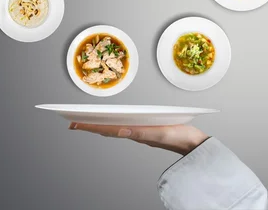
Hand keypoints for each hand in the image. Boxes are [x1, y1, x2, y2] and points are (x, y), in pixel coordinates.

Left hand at [69, 122, 209, 155]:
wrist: (195, 144)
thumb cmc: (181, 138)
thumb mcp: (161, 134)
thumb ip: (142, 133)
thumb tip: (120, 131)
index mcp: (136, 133)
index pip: (108, 130)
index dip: (91, 126)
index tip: (74, 123)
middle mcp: (136, 134)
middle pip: (108, 129)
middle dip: (90, 125)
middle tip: (72, 122)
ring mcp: (142, 133)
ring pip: (116, 129)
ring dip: (101, 126)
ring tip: (88, 122)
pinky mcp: (149, 130)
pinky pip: (126, 128)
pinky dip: (115, 124)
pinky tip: (114, 123)